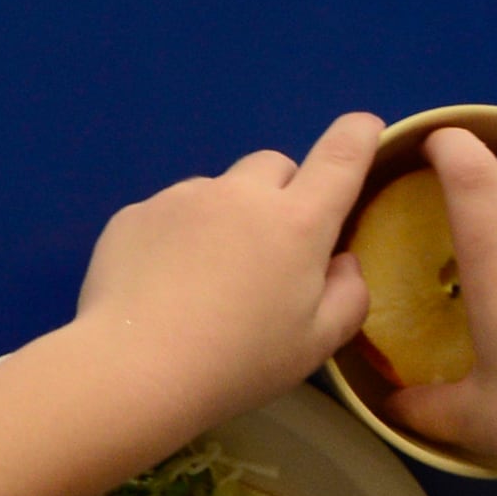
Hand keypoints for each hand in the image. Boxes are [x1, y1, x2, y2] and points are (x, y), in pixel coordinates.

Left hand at [69, 112, 380, 433]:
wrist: (133, 368)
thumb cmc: (238, 362)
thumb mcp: (317, 343)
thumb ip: (348, 294)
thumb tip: (342, 260)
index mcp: (296, 221)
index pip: (339, 157)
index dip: (357, 136)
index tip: (364, 127)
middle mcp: (239, 194)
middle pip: (273, 166)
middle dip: (282, 193)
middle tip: (272, 248)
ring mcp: (179, 198)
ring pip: (217, 191)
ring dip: (225, 216)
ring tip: (205, 278)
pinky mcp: (133, 214)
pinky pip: (168, 212)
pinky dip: (175, 236)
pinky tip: (161, 285)